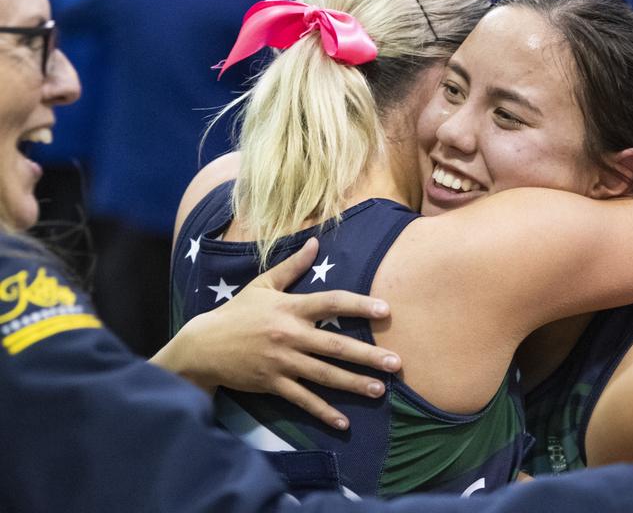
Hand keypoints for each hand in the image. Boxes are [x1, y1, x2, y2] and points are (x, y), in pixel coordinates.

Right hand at [152, 239, 402, 429]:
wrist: (202, 346)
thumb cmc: (237, 313)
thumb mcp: (262, 285)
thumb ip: (292, 267)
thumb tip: (315, 243)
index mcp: (290, 308)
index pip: (331, 303)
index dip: (359, 305)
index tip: (386, 310)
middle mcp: (290, 335)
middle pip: (335, 344)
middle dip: (368, 355)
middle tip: (396, 363)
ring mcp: (282, 361)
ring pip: (324, 374)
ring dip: (353, 383)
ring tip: (380, 389)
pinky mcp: (273, 384)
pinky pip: (302, 399)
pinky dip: (323, 412)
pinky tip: (343, 422)